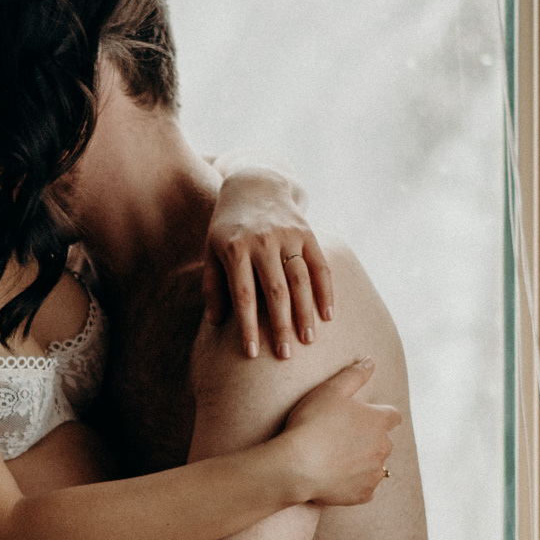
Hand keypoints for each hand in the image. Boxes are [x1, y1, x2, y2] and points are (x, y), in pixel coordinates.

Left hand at [202, 172, 335, 361]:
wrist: (254, 184)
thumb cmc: (228, 227)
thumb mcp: (211, 250)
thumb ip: (213, 286)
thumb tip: (215, 324)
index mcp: (234, 249)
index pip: (243, 297)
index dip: (248, 328)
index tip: (252, 354)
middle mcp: (262, 242)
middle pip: (275, 292)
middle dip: (281, 327)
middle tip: (285, 356)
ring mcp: (287, 236)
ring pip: (300, 281)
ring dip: (306, 313)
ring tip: (309, 340)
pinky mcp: (307, 232)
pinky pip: (319, 266)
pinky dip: (326, 291)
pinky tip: (328, 315)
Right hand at [278, 357, 400, 505]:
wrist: (296, 466)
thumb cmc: (311, 424)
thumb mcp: (330, 390)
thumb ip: (354, 374)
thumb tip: (370, 360)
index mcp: (379, 421)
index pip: (392, 416)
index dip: (377, 415)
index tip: (360, 418)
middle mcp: (383, 448)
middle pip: (383, 442)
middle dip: (368, 440)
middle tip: (340, 439)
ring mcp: (375, 473)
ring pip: (376, 466)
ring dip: (363, 463)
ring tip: (336, 460)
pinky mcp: (363, 495)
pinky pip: (364, 489)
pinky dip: (354, 484)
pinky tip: (334, 479)